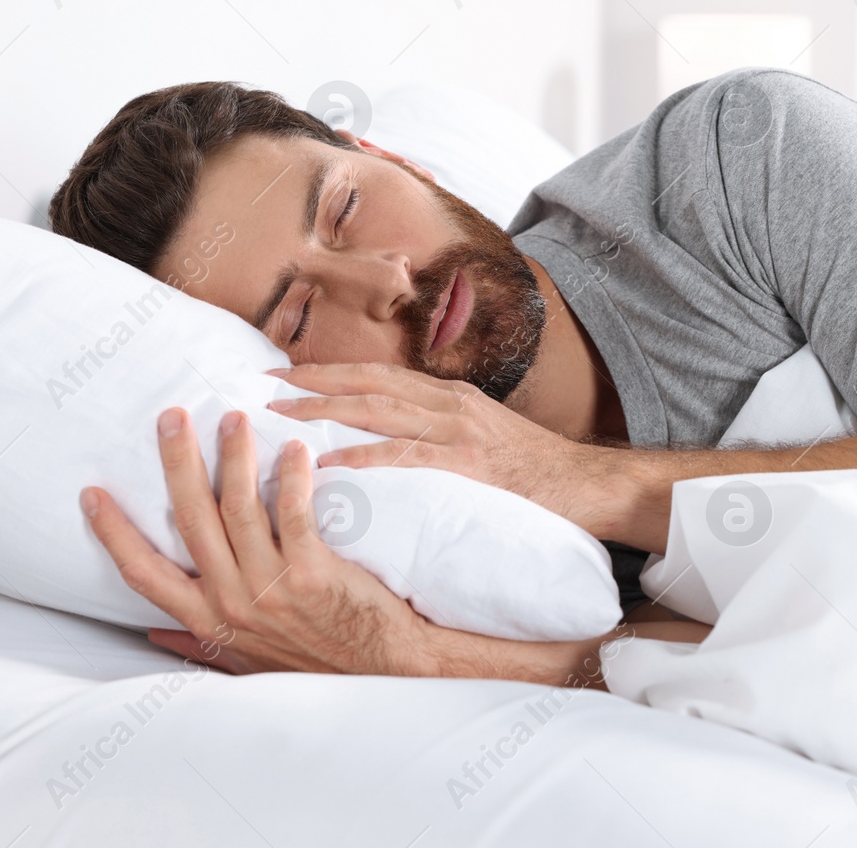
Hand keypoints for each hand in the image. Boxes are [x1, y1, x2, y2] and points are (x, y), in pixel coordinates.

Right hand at [81, 407, 437, 675]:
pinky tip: (293, 447)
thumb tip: (152, 633)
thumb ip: (198, 641)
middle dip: (177, 463)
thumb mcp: (244, 659)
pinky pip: (295, 513)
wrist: (377, 668)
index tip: (91, 492)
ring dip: (234, 457)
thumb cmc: (311, 658)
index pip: (143, 574)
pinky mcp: (310, 573)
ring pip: (239, 508)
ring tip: (233, 417)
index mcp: (207, 619)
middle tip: (170, 417)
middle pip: (190, 520)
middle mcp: (231, 602)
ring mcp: (270, 588)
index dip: (114, 534)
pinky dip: (292, 477)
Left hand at [266, 363, 620, 539]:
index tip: (285, 373)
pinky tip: (330, 461)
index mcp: (451, 397)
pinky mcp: (471, 465)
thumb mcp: (484, 439)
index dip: (329, 371)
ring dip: (324, 409)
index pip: (378, 375)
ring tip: (280, 415)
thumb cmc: (536, 472)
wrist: (592, 485)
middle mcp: (451, 404)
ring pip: (379, 410)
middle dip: (313, 380)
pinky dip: (364, 455)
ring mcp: (461, 431)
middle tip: (264, 385)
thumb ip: (440, 436)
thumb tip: (392, 444)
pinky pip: (407, 457)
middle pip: (369, 382)